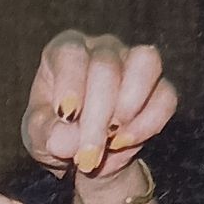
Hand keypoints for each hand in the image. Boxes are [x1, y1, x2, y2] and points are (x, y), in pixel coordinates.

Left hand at [21, 33, 176, 181]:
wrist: (83, 153)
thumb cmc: (54, 131)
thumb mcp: (38, 135)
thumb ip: (47, 134)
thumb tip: (66, 140)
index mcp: (65, 50)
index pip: (70, 53)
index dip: (70, 83)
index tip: (67, 115)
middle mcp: (102, 48)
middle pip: (106, 66)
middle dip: (97, 116)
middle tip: (87, 154)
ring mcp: (134, 62)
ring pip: (146, 63)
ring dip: (129, 106)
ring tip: (112, 139)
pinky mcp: (159, 86)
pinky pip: (166, 95)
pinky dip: (149, 123)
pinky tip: (126, 143)